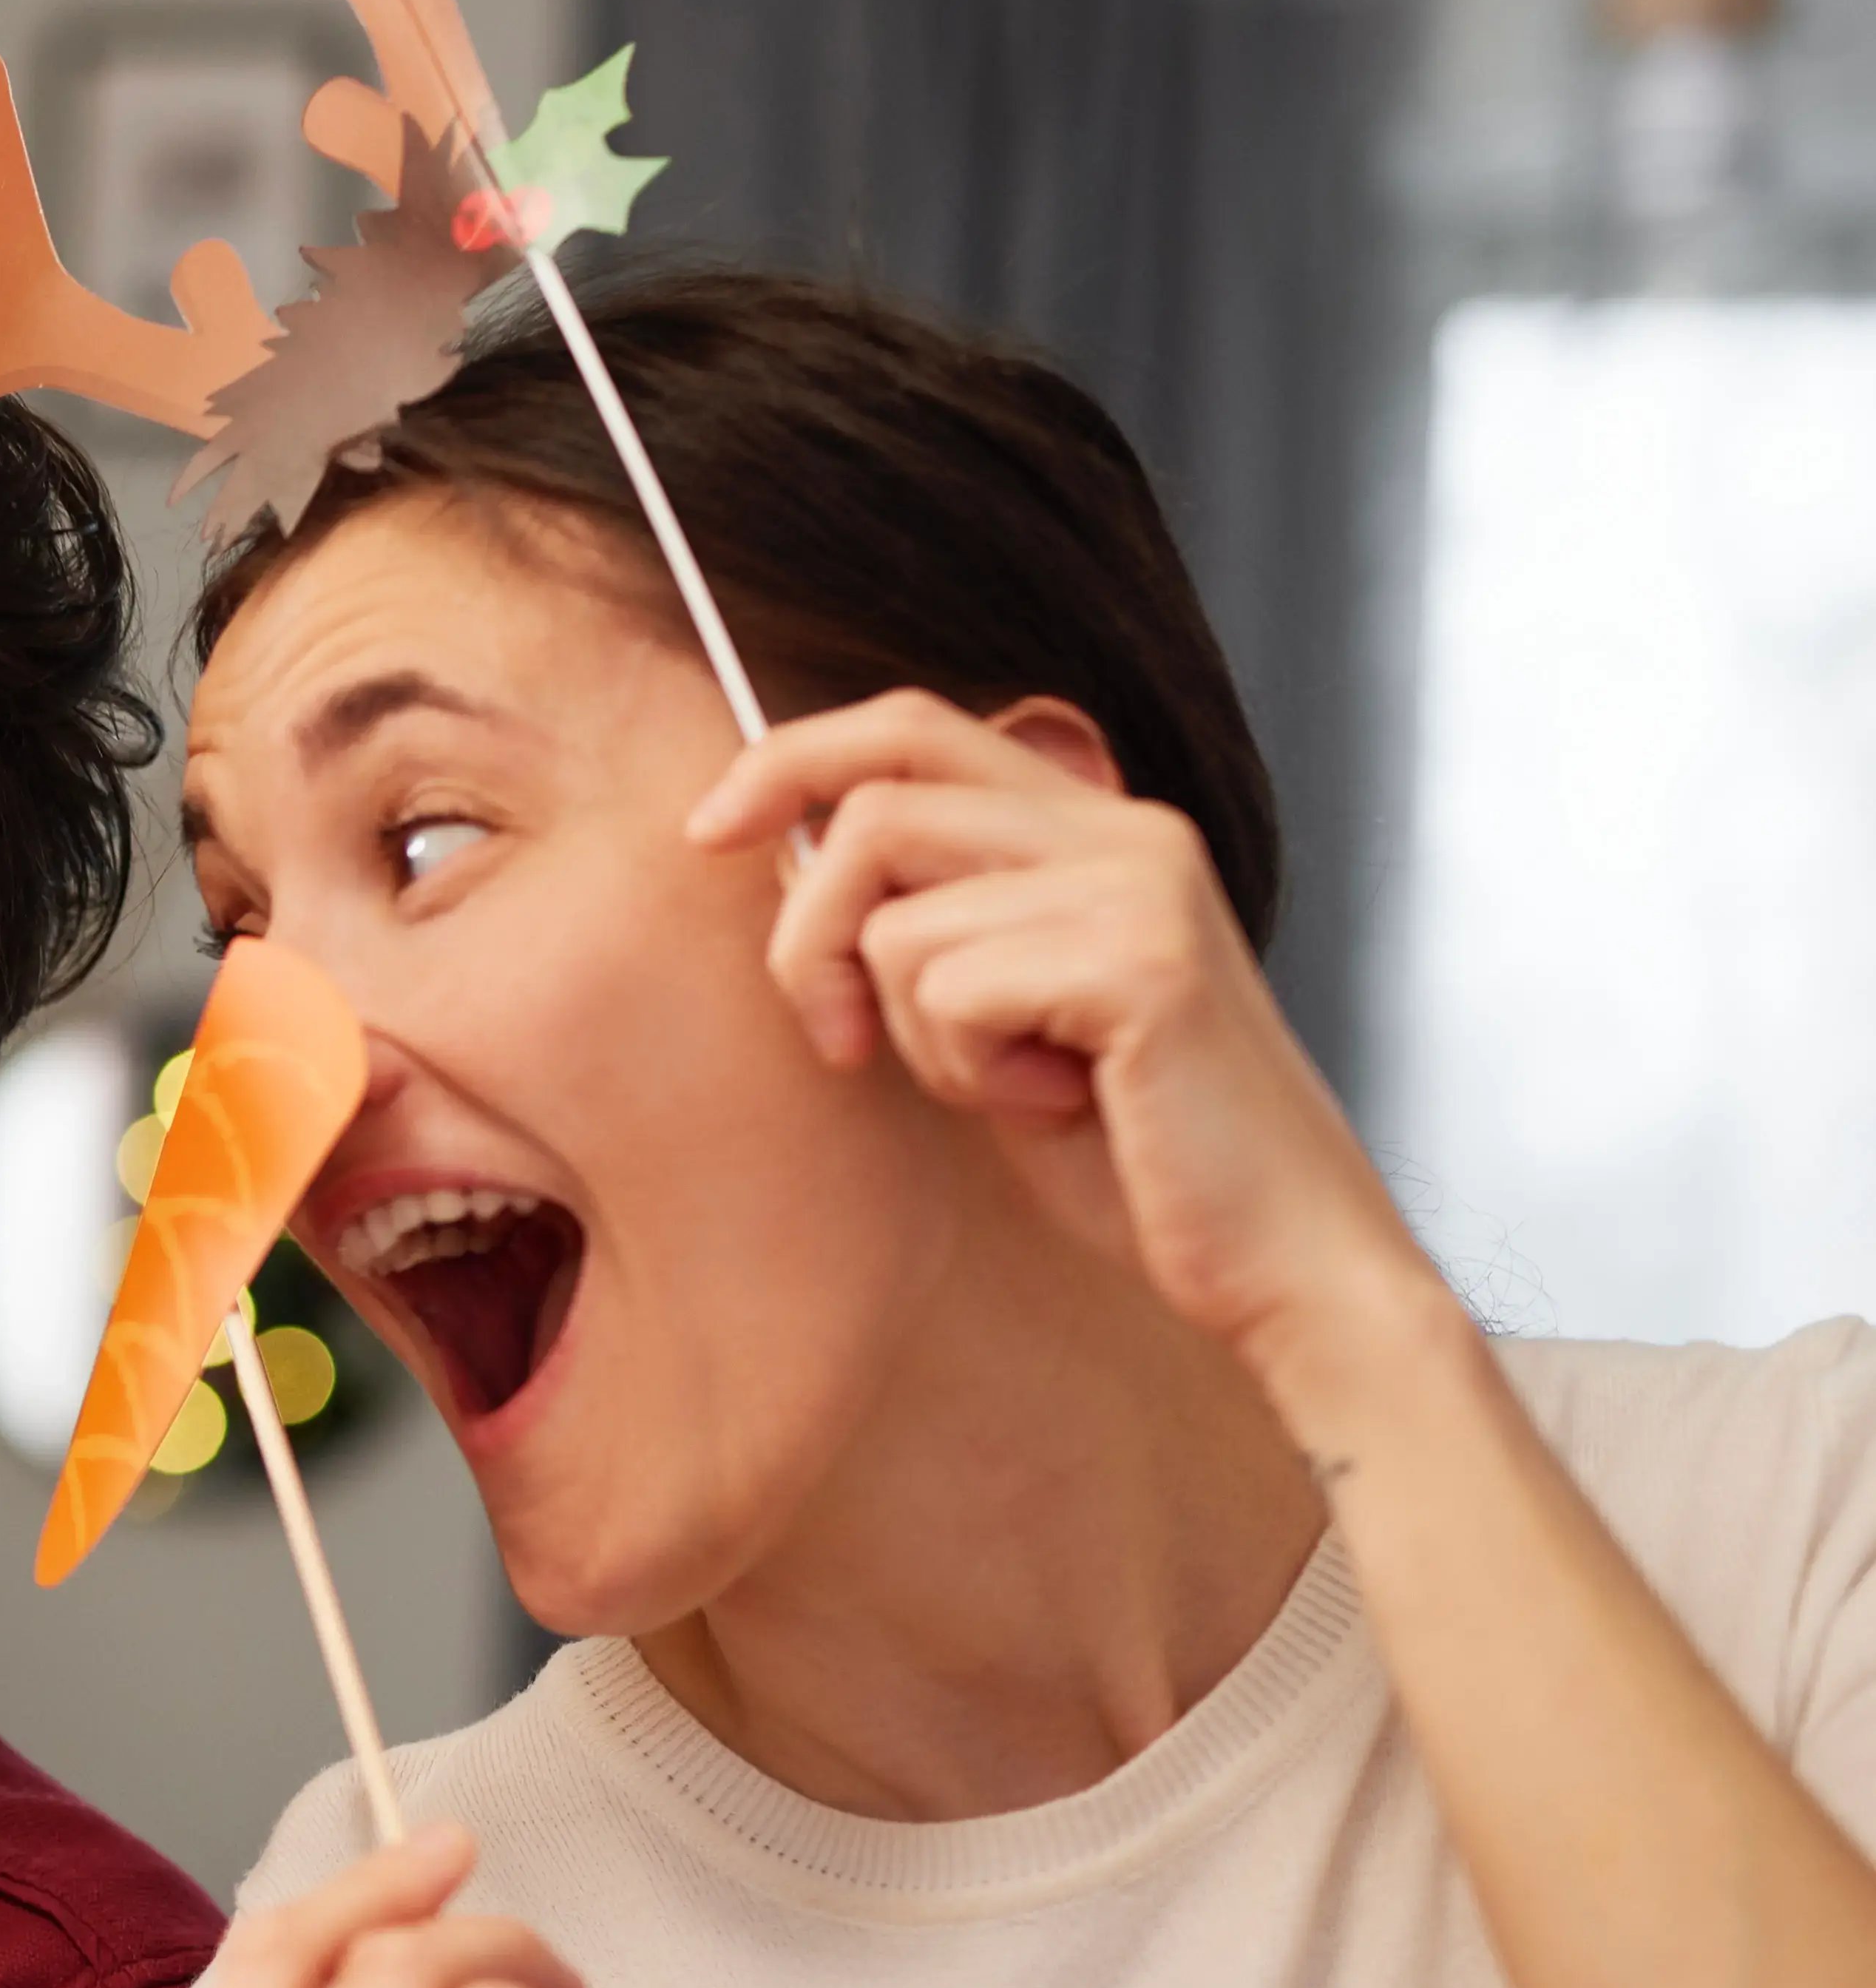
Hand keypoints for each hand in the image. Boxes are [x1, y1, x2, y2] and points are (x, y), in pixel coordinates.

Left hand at [688, 690, 1437, 1364]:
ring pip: (898, 922)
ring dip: (919, 1035)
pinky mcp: (1141, 960)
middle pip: (874, 802)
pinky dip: (971, 1073)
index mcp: (1095, 828)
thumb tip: (783, 854)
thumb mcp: (1002, 1015)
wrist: (1280, 1260)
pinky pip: (951, 990)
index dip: (788, 760)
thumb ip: (924, 924)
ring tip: (1017, 1086)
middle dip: (809, 932)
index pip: (910, 727)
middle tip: (838, 1039)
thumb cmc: (1135, 1153)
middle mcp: (1124, 829)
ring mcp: (1140, 884)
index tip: (707, 831)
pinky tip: (1061, 1106)